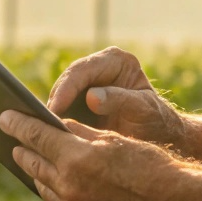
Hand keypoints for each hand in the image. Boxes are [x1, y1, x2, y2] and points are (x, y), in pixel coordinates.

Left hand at [0, 110, 201, 200]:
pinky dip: (55, 194)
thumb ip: (80, 133)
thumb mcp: (114, 139)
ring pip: (43, 187)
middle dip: (23, 149)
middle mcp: (69, 187)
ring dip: (37, 172)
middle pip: (34, 163)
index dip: (17, 124)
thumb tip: (55, 127)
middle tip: (14, 140)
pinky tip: (56, 186)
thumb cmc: (149, 163)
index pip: (36, 136)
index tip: (3, 117)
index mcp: (76, 158)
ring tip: (32, 161)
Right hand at [46, 47, 187, 148]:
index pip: (83, 70)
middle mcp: (99, 68)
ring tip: (38, 131)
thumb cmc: (158, 122)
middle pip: (67, 82)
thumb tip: (91, 97)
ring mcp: (88, 85)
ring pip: (61, 96)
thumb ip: (121, 101)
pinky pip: (63, 111)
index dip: (66, 89)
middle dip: (54, 102)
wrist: (163, 139)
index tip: (54, 109)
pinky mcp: (81, 104)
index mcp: (116, 61)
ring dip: (51, 114)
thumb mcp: (145, 111)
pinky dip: (55, 122)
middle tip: (40, 123)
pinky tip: (46, 137)